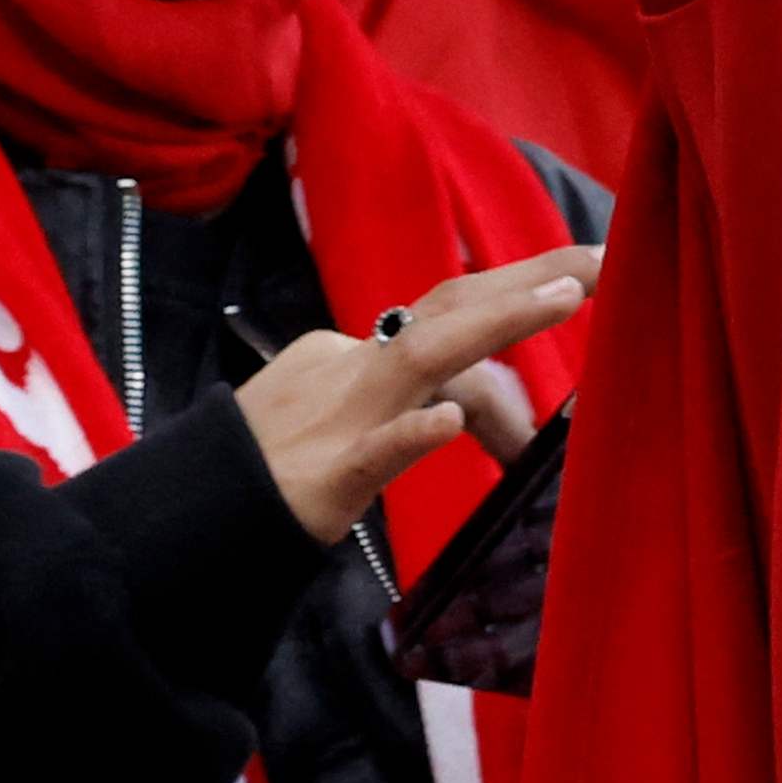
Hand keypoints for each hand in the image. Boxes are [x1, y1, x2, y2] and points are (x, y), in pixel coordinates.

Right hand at [234, 243, 598, 541]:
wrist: (175, 525)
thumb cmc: (261, 477)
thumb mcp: (338, 426)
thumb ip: (399, 410)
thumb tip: (456, 412)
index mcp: (356, 359)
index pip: (449, 325)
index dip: (518, 303)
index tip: (587, 274)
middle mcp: (353, 372)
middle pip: (449, 306)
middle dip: (527, 277)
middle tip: (606, 256)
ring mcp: (339, 420)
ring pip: (425, 356)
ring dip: (500, 319)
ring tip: (570, 291)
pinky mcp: (322, 479)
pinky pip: (373, 452)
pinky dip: (411, 433)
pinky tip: (448, 423)